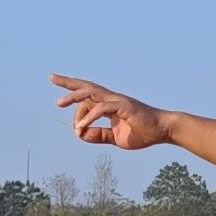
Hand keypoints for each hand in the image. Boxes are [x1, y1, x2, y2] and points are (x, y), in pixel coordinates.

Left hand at [48, 75, 170, 152]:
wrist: (162, 131)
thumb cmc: (142, 133)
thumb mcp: (115, 138)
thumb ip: (98, 135)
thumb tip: (80, 135)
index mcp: (108, 105)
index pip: (86, 99)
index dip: (76, 111)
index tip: (76, 131)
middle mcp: (111, 98)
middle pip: (86, 86)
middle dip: (68, 82)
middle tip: (52, 78)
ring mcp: (117, 100)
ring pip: (91, 92)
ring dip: (74, 96)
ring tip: (59, 102)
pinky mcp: (124, 106)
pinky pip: (102, 108)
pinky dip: (90, 117)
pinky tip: (81, 128)